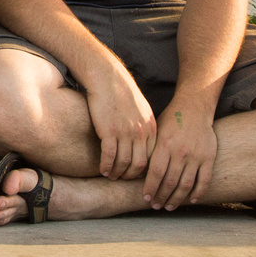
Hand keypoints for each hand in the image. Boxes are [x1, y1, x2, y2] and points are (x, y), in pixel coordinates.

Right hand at [84, 65, 156, 179]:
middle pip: (140, 164)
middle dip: (131, 176)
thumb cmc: (120, 91)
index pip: (152, 157)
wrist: (106, 76)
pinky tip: (102, 169)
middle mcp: (141, 132)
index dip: (144, 170)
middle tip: (122, 180)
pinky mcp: (110, 131)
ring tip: (110, 176)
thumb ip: (144, 125)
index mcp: (151, 127)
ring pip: (125, 162)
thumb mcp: (140, 109)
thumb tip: (141, 141)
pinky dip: (107, 166)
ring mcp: (126, 132)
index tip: (136, 174)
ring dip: (117, 173)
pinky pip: (110, 156)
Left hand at [143, 98, 217, 209]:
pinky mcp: (208, 158)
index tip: (146, 198)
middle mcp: (180, 152)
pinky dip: (198, 193)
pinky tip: (192, 200)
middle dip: (162, 197)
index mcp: (164, 145)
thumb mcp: (156, 131)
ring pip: (186, 184)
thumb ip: (151, 150)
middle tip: (156, 206)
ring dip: (177, 198)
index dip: (151, 188)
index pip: (156, 173)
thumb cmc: (170, 120)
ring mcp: (196, 156)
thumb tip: (138, 171)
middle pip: (170, 181)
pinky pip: (204, 180)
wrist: (193, 108)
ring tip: (170, 206)